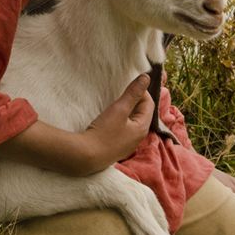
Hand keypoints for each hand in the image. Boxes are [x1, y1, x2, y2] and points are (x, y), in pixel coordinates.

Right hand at [0, 73, 152, 176]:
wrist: (86, 157)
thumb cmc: (104, 132)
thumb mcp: (119, 109)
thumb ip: (133, 93)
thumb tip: (146, 78)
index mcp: (142, 128)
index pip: (148, 104)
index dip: (141, 91)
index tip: (128, 85)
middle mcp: (138, 138)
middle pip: (141, 114)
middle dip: (134, 101)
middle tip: (121, 93)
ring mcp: (127, 145)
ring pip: (131, 122)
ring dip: (126, 111)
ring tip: (115, 104)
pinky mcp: (117, 148)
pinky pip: (123, 130)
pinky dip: (120, 121)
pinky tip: (109, 119)